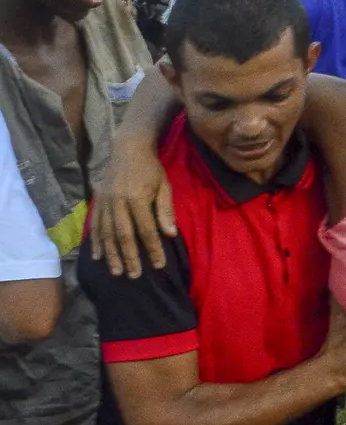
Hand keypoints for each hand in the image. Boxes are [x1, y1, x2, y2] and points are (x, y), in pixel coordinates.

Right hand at [90, 135, 176, 277]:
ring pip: (107, 233)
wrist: (128, 148)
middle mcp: (118, 202)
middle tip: (135, 276)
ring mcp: (105, 202)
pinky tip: (98, 257)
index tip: (159, 265)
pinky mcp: (97, 201)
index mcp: (137, 198)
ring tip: (117, 272)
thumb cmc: (151, 169)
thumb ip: (165, 210)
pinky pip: (95, 225)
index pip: (147, 229)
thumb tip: (171, 234)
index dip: (153, 248)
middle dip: (129, 257)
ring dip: (112, 254)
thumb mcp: (164, 186)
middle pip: (124, 235)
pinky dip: (96, 242)